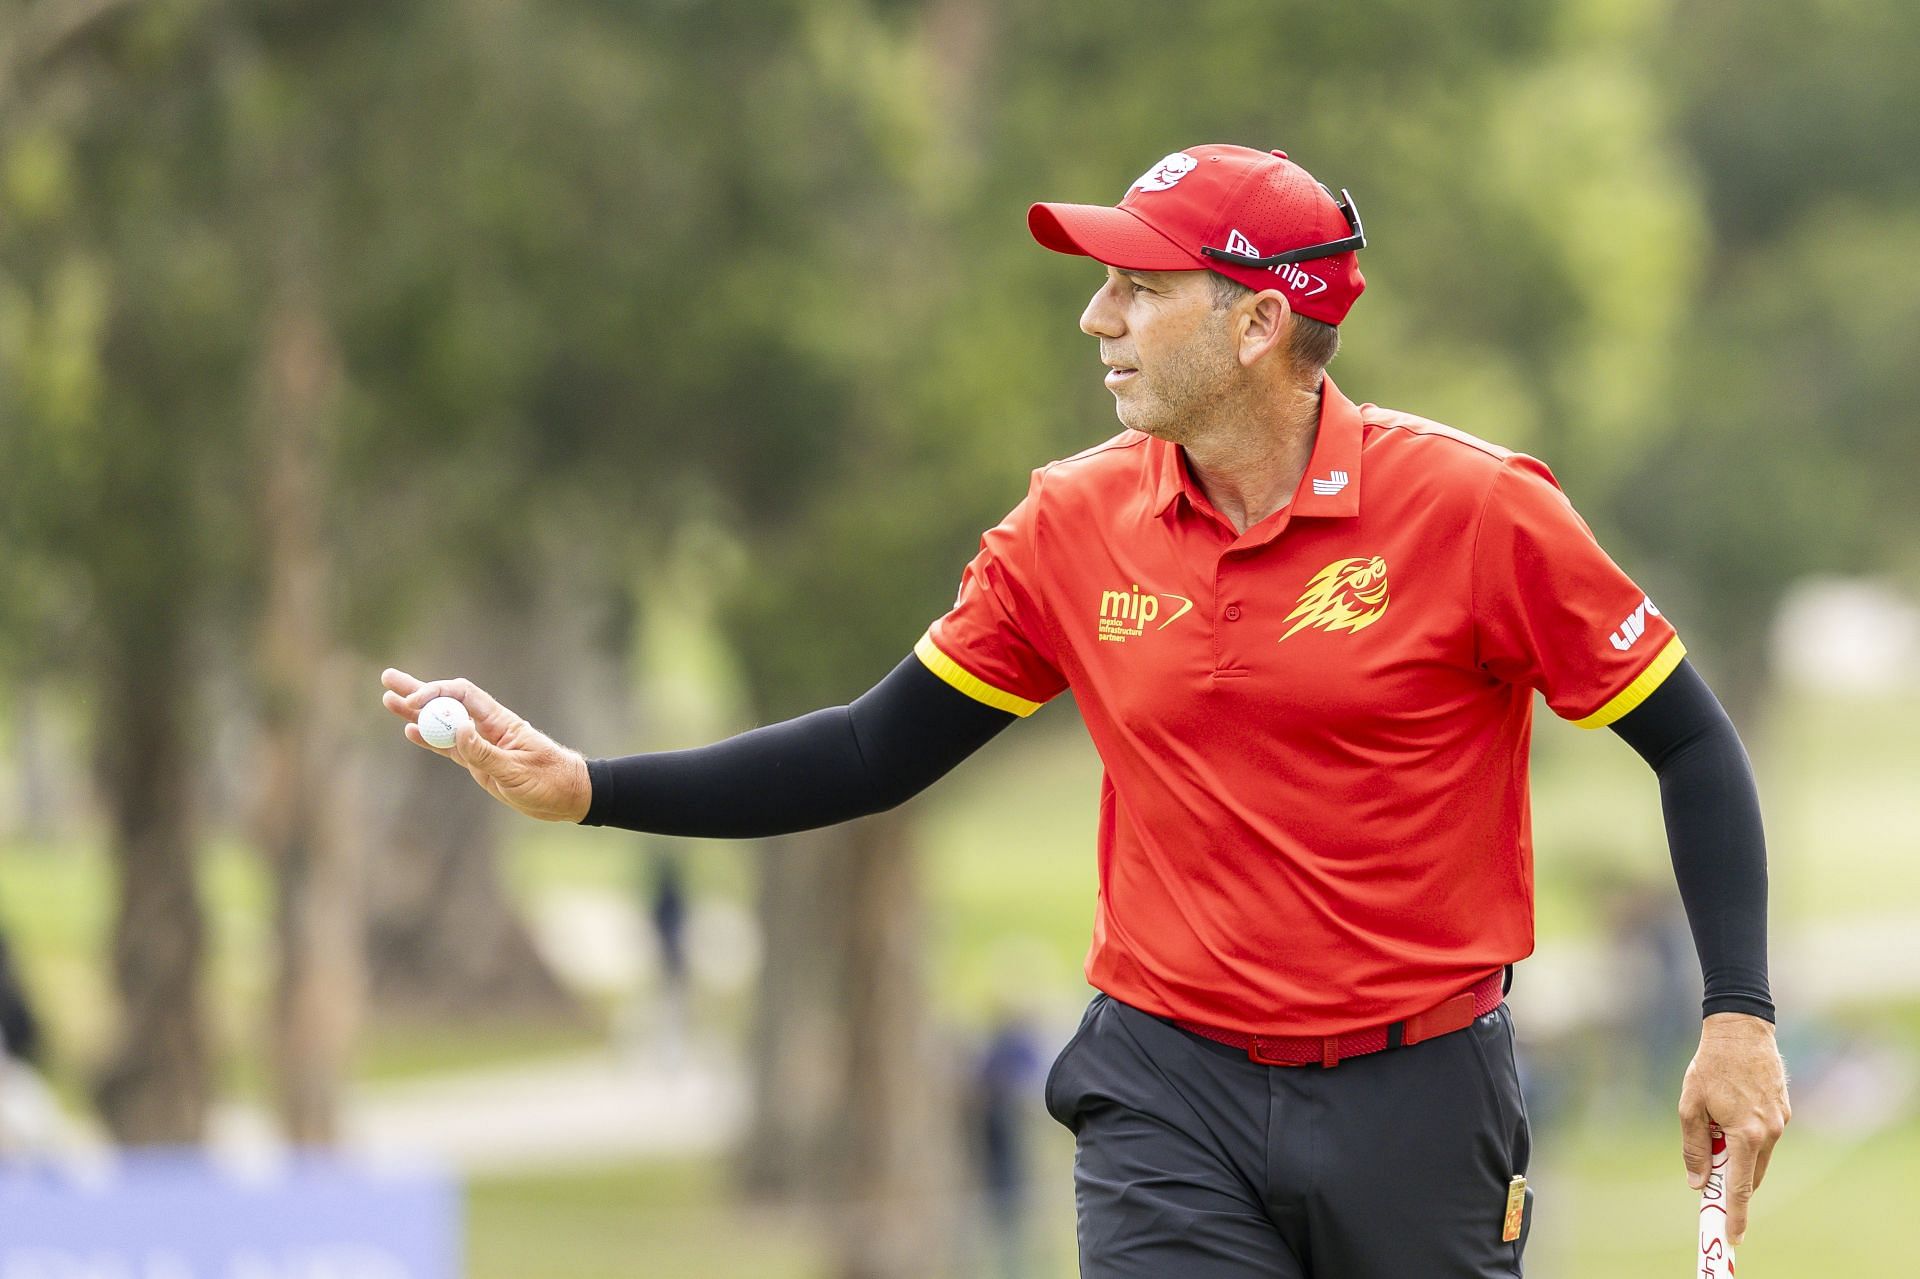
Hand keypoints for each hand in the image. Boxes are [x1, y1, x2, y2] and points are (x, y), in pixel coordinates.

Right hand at [380, 668, 591, 822]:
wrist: (568, 796)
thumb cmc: (551, 780)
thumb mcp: (518, 771)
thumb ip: (485, 753)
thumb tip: (458, 729)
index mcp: (500, 722)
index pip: (463, 695)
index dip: (436, 694)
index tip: (414, 703)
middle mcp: (487, 727)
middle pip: (447, 702)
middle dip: (418, 691)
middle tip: (387, 678)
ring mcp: (482, 744)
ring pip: (443, 724)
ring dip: (416, 713)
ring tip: (388, 699)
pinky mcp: (480, 762)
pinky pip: (449, 747)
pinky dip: (430, 739)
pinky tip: (410, 731)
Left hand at [1678, 1012, 1789, 1244]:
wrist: (1740, 1031)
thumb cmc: (1710, 1067)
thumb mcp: (1690, 1107)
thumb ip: (1694, 1147)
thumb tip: (1698, 1182)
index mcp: (1746, 1133)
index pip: (1742, 1186)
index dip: (1737, 1213)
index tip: (1733, 1236)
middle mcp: (1770, 1132)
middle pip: (1752, 1173)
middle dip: (1734, 1183)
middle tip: (1714, 1187)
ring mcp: (1781, 1121)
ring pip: (1758, 1155)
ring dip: (1739, 1155)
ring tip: (1715, 1127)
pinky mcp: (1784, 1111)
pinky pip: (1765, 1135)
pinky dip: (1748, 1137)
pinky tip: (1731, 1111)